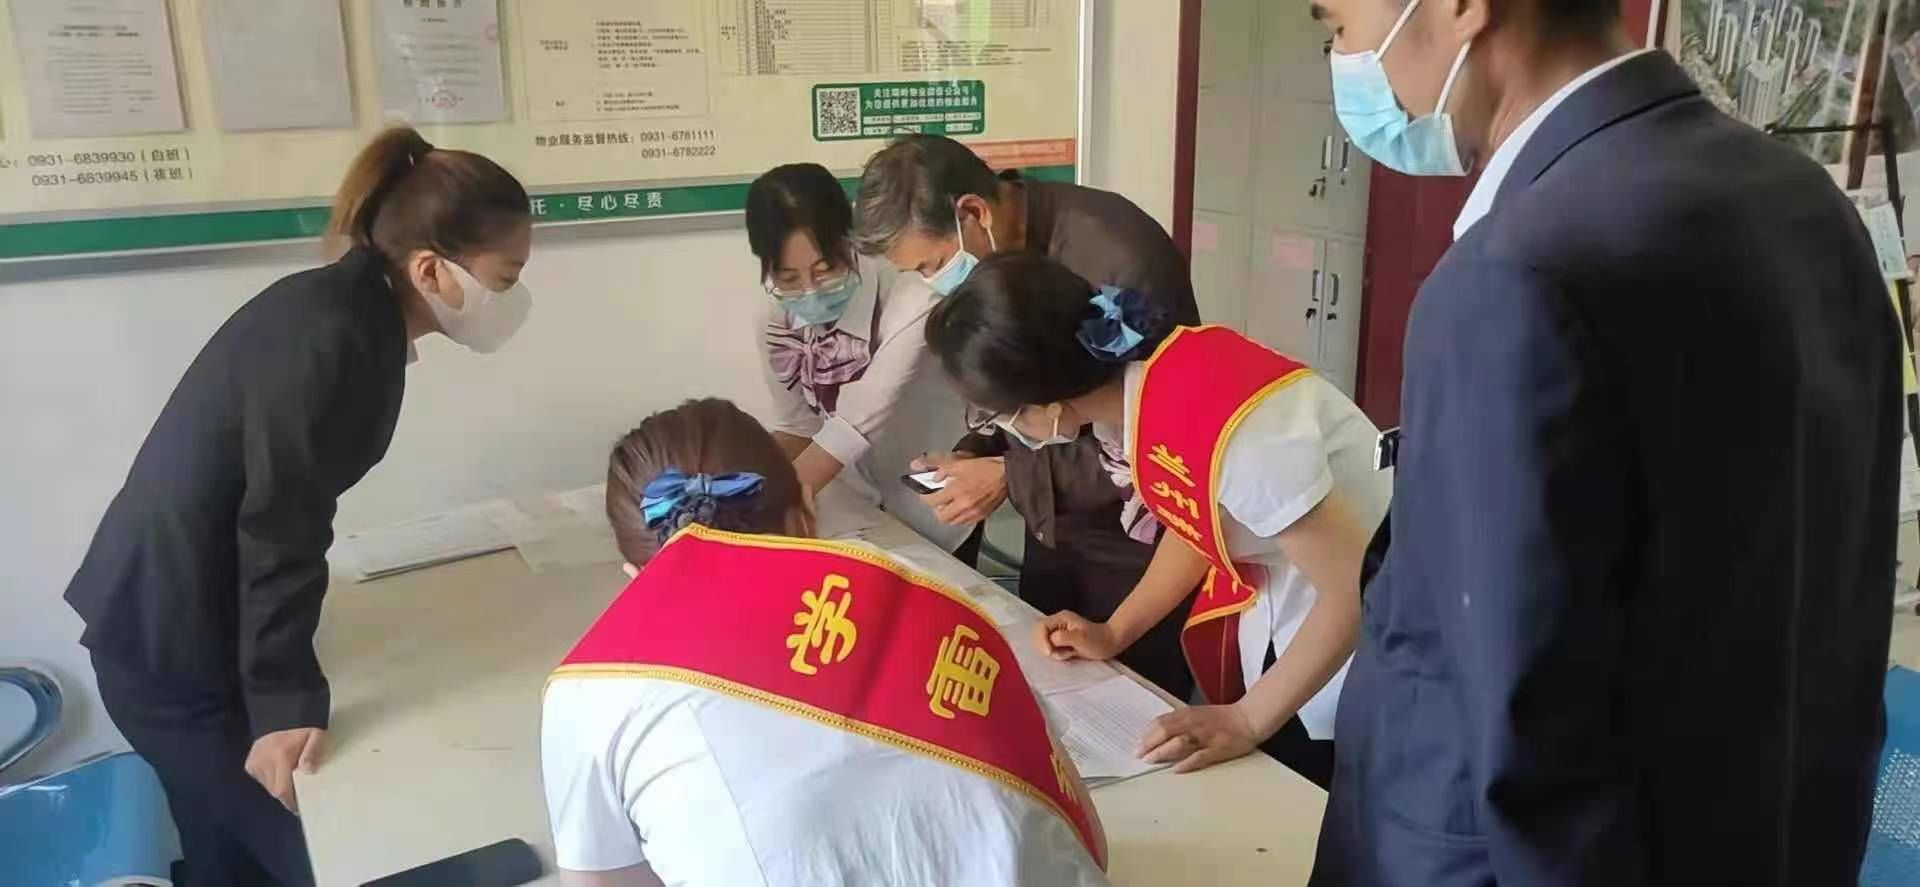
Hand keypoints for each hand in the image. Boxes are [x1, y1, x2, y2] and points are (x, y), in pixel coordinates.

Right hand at [245, 727, 324, 813]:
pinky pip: (262, 779)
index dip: (290, 802)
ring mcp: (254, 762)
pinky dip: (271, 778)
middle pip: (275, 790)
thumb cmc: (304, 728)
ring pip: (268, 786)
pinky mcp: (250, 764)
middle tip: (299, 790)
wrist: (283, 714)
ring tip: (289, 774)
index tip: (299, 808)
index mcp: (281, 757)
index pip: (282, 790)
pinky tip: (279, 769)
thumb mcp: (316, 736)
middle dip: (287, 793)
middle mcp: (264, 761)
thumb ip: (313, 752)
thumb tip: (307, 770)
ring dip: (279, 785)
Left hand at [912, 451, 1006, 524]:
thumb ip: (942, 469)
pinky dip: (960, 517)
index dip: (926, 497)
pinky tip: (961, 508)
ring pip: (953, 522)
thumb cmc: (986, 468)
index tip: (926, 494)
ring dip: (947, 515)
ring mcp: (973, 512)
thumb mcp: (960, 463)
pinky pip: (965, 522)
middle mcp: (964, 504)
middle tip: (937, 502)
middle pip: (941, 516)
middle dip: (936, 509)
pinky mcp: (982, 516)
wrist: (1006, 475)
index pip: (932, 500)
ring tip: (949, 505)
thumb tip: (934, 477)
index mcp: (957, 490)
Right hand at [1034, 610, 1122, 660]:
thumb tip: (1050, 640)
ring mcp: (1059, 632)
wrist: (1110, 644)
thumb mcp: (1081, 639)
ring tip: (1068, 653)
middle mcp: (1058, 624)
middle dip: (1046, 646)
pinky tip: (1069, 654)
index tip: (1050, 652)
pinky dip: (1057, 654)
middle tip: (1061, 653)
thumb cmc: (1098, 640)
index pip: (1041, 627)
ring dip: (1053, 651)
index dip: (1042, 640)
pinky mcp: (1062, 641)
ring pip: (1044, 643)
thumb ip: (1063, 637)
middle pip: (1039, 634)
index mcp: (1061, 618)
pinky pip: (1052, 649)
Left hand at [1138, 704, 1259, 773]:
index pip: (1161, 722)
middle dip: (1149, 743)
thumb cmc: (1221, 718)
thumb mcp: (1197, 714)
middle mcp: (1194, 723)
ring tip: (1150, 761)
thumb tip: (1157, 734)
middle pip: (1166, 731)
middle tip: (1138, 755)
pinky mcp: (1218, 749)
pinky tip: (1175, 769)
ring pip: (1179, 742)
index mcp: (1188, 714)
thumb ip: (1178, 722)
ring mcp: (1206, 737)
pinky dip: (1186, 763)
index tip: (1136, 744)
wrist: (1248, 718)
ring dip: (1162, 751)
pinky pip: (1199, 757)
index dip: (1147, 733)